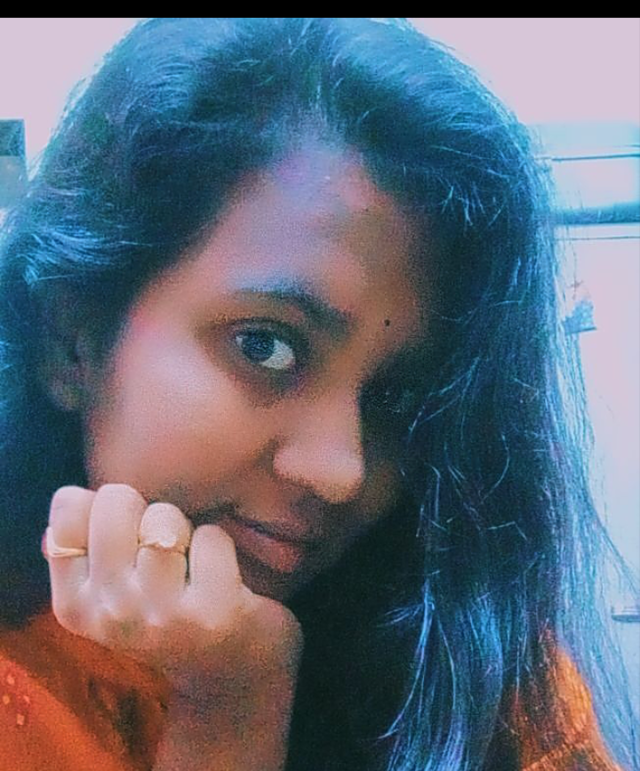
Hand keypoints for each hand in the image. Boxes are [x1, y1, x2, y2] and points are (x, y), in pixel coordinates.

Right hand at [44, 484, 302, 700]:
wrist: (226, 672)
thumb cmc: (164, 611)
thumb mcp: (109, 590)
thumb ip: (81, 546)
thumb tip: (69, 497)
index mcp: (74, 603)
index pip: (69, 506)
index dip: (106, 504)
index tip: (125, 535)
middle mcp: (110, 613)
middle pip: (116, 502)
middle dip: (146, 510)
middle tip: (163, 546)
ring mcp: (160, 616)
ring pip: (163, 520)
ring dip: (184, 529)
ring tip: (189, 561)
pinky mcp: (211, 614)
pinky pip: (210, 537)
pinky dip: (218, 545)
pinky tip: (218, 575)